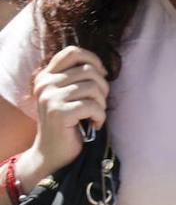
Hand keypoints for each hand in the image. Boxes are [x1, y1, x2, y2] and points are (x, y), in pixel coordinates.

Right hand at [20, 46, 108, 181]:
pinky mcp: (59, 113)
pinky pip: (93, 106)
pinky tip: (94, 125)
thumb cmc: (68, 123)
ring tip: (95, 115)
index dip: (93, 60)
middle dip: (102, 88)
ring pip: (93, 87)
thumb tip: (102, 68)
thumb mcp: (69, 95)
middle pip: (89, 71)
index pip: (73, 52)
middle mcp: (45, 84)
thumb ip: (77, 78)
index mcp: (46, 76)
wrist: (52, 152)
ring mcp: (50, 98)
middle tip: (98, 104)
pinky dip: (100, 117)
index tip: (101, 75)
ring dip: (101, 103)